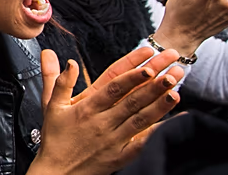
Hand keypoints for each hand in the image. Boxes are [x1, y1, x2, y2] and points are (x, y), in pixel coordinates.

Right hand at [33, 47, 182, 174]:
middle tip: (171, 72)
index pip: (113, 89)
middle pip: (132, 101)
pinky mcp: (120, 156)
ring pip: (140, 120)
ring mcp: (113, 140)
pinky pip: (142, 143)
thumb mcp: (51, 107)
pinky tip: (172, 123)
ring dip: (159, 105)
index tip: (147, 66)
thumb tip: (70, 62)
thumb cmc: (55, 139)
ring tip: (176, 91)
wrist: (57, 172)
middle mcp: (102, 123)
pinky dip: (158, 132)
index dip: (131, 77)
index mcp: (87, 109)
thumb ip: (59, 82)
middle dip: (154, 85)